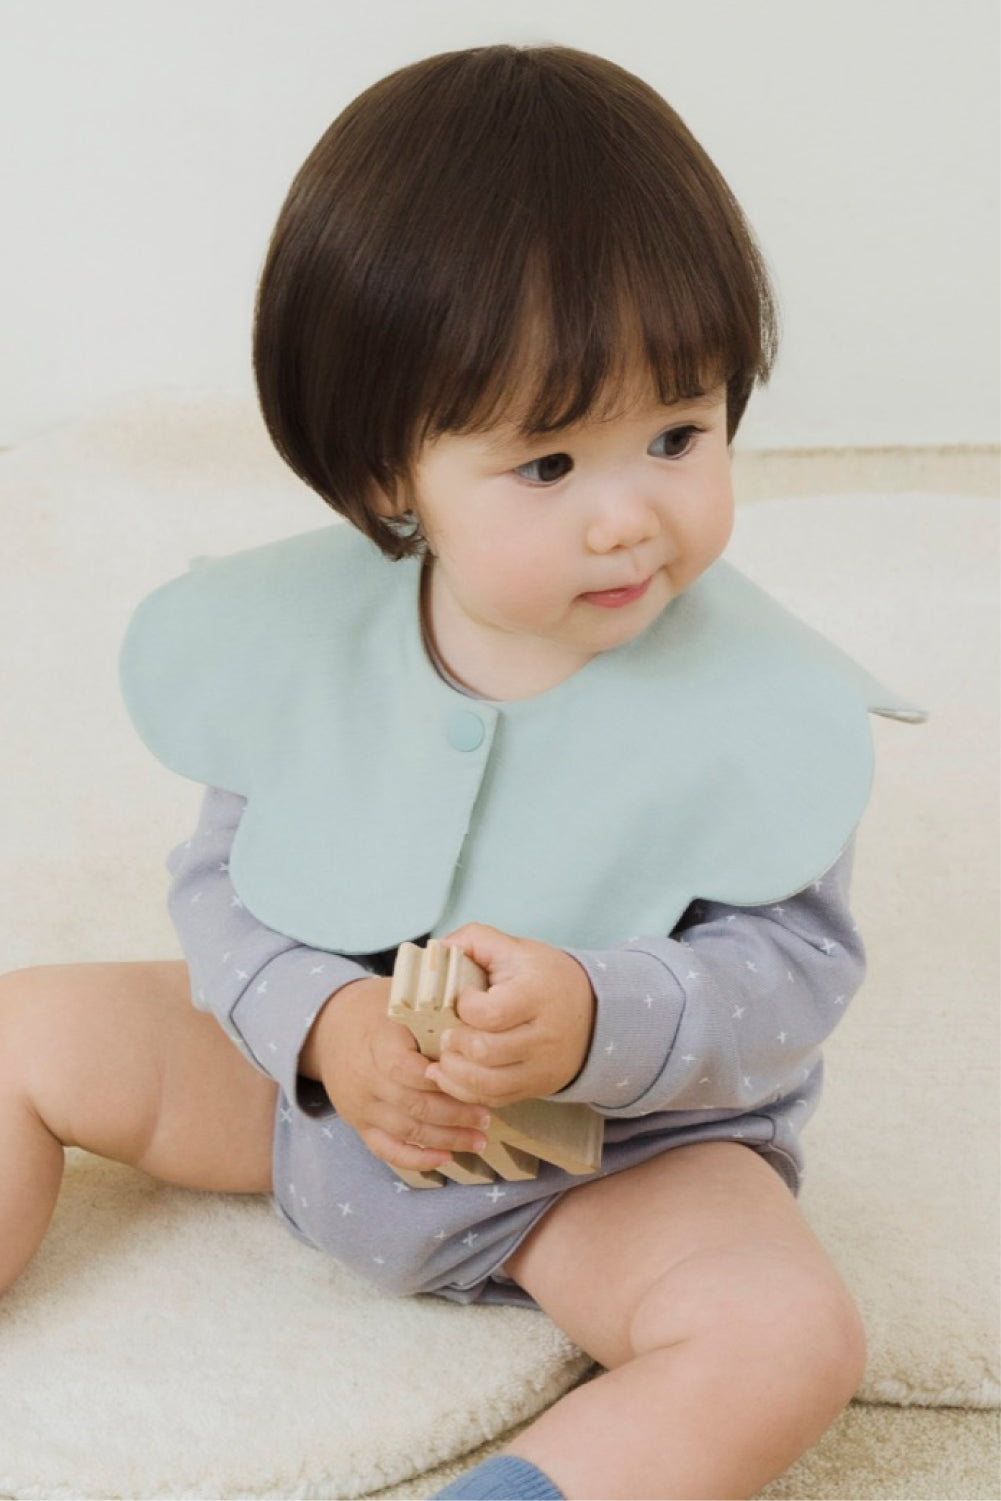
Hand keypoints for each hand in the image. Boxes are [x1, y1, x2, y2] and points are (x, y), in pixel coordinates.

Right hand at [300, 977, 491, 1172]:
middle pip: (413, 1105)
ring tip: (479, 1140)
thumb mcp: (400, 1001)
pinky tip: (446, 1159)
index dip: (441, 1080)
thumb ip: (433, 1015)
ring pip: (406, 1131)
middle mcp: (366, 1079)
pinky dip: (417, 1160)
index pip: (407, 1069)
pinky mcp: (359, 1124)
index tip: (472, 1080)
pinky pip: (386, 1150)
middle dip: (455, 1115)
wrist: (329, 1029)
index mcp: (377, 1043)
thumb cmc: (376, 1010)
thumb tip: (480, 1027)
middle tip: (486, 1117)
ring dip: (446, 1140)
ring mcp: (361, 1106)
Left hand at [425, 924, 594, 1106]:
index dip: (464, 1007)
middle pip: (485, 1051)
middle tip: (446, 1031)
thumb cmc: (544, 977)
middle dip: (454, 1042)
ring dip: (454, 1071)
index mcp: (537, 995)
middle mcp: (543, 1036)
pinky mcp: (535, 1087)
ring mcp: (541, 1067)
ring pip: (486, 1083)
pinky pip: (493, 1099)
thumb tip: (436, 950)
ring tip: (445, 1054)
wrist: (593, 1012)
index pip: (490, 1013)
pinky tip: (451, 1074)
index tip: (463, 998)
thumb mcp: (515, 948)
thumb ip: (474, 939)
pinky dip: (465, 1091)